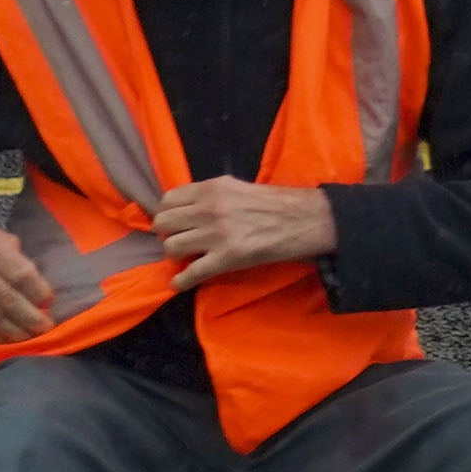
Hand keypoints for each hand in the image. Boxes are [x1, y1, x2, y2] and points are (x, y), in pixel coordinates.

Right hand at [0, 212, 63, 339]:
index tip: (49, 303)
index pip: (20, 274)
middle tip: (46, 329)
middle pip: (6, 299)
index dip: (37, 292)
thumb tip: (36, 282)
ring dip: (11, 331)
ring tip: (28, 338)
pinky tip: (3, 339)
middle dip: (29, 318)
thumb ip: (14, 255)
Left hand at [148, 178, 340, 285]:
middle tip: (181, 240)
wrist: (306, 220)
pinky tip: (180, 283)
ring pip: (171, 247)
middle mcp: (209, 208)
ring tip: (188, 258)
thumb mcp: (238, 188)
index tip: (175, 222)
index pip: (168, 200)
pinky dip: (181, 281)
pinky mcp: (227, 257)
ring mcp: (217, 233)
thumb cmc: (277, 203)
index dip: (168, 213)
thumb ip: (211, 196)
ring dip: (176, 255)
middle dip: (168, 234)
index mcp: (212, 188)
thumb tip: (186, 209)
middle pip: (164, 224)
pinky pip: (191, 273)